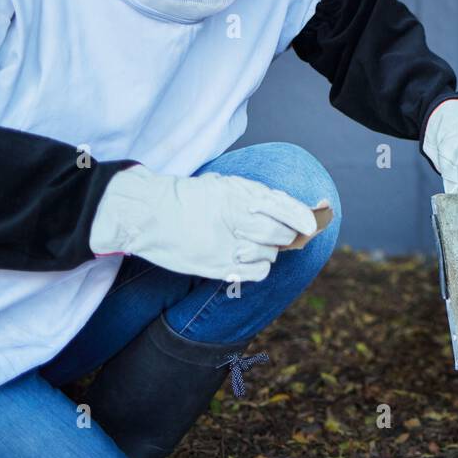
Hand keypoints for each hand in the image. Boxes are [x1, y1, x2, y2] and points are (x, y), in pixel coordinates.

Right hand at [89, 165, 318, 281]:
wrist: (147, 212)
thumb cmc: (186, 198)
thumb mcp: (222, 185)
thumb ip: (253, 197)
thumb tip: (286, 211)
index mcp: (239, 193)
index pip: (283, 206)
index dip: (302, 216)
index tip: (311, 225)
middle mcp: (236, 218)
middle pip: (281, 232)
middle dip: (284, 235)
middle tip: (276, 234)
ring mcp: (227, 244)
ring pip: (271, 253)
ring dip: (267, 250)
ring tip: (247, 243)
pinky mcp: (219, 266)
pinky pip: (259, 272)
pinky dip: (259, 267)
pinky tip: (245, 259)